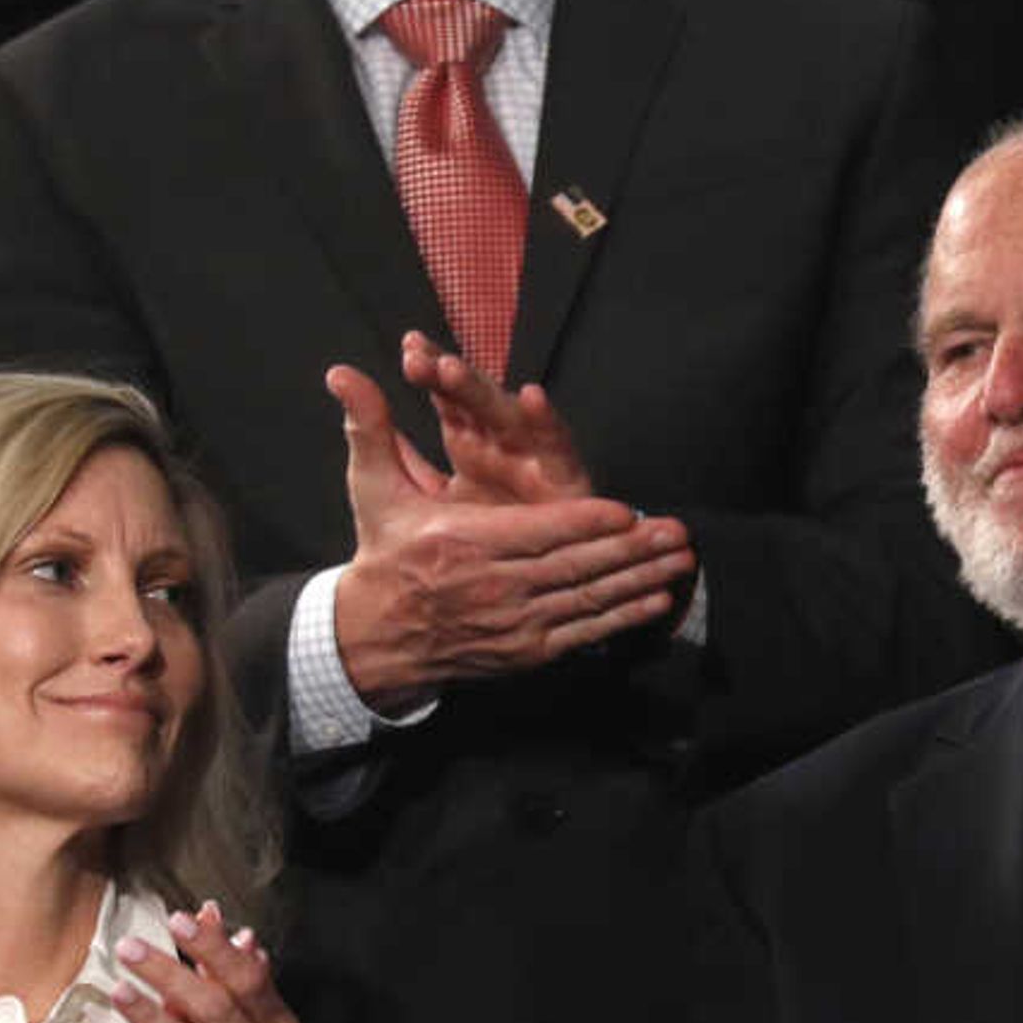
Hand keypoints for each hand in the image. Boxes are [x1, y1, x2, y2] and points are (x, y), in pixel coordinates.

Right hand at [323, 365, 695, 701]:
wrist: (373, 636)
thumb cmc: (382, 553)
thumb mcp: (373, 489)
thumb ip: (370, 428)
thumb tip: (342, 372)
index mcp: (466, 542)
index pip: (540, 532)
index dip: (586, 522)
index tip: (627, 510)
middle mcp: (496, 585)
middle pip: (576, 566)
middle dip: (633, 551)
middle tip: (677, 532)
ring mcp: (514, 622)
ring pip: (588, 598)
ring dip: (639, 581)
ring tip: (680, 563)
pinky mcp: (525, 650)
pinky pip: (583, 632)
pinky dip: (622, 618)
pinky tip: (655, 601)